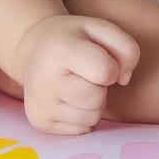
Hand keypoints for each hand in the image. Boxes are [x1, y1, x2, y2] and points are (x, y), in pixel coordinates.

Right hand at [14, 14, 139, 134]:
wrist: (32, 52)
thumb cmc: (73, 39)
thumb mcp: (101, 29)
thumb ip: (126, 47)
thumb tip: (124, 80)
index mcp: (60, 50)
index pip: (105, 72)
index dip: (112, 67)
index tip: (101, 59)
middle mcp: (45, 80)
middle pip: (97, 99)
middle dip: (100, 87)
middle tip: (86, 74)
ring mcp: (40, 104)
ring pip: (92, 117)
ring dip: (94, 104)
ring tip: (78, 85)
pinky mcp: (41, 123)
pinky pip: (82, 130)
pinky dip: (83, 116)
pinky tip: (69, 99)